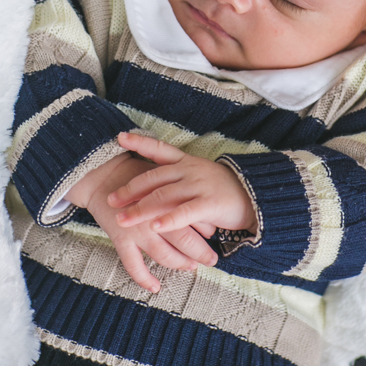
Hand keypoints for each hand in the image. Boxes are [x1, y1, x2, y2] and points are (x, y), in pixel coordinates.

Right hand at [68, 152, 217, 293]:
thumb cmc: (136, 176)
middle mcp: (154, 215)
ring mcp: (137, 229)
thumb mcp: (161, 178)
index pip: (193, 216)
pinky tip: (155, 287)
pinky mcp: (120, 238)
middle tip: (212, 260)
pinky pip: (133, 264)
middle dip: (200, 252)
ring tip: (191, 267)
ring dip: (179, 263)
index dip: (208, 227)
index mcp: (166, 197)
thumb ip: (179, 194)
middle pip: (183, 238)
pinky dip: (144, 278)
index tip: (217, 235)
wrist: (102, 175)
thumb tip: (202, 211)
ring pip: (163, 254)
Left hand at [109, 132, 257, 235]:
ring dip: (141, 209)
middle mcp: (190, 170)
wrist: (255, 196)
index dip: (140, 142)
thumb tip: (149, 186)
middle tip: (111, 199)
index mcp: (187, 162)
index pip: (159, 149)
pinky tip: (155, 227)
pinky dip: (168, 220)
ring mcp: (199, 186)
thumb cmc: (222, 190)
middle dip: (130, 189)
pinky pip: (185, 212)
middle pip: (154, 178)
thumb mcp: (199, 177)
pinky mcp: (210, 204)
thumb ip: (177, 179)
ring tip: (123, 220)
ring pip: (164, 196)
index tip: (120, 137)